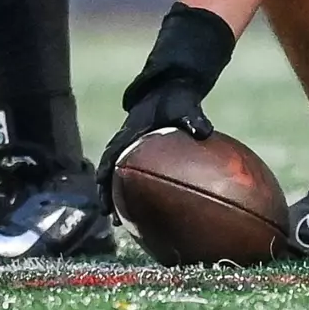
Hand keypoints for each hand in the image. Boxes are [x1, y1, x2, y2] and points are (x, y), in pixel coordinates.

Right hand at [97, 3, 234, 208]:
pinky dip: (134, 190)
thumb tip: (204, 132)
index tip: (104, 197)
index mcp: (131, 132)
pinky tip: (148, 210)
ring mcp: (133, 148)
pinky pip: (134, 173)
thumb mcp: (184, 104)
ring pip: (119, 174)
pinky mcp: (143, 152)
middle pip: (110, 171)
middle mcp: (127, 142)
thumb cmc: (177, 97)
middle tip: (111, 218)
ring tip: (124, 222)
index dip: (105, 178)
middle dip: (107, 194)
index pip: (112, 157)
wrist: (175, 88)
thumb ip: (192, 118)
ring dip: (119, 195)